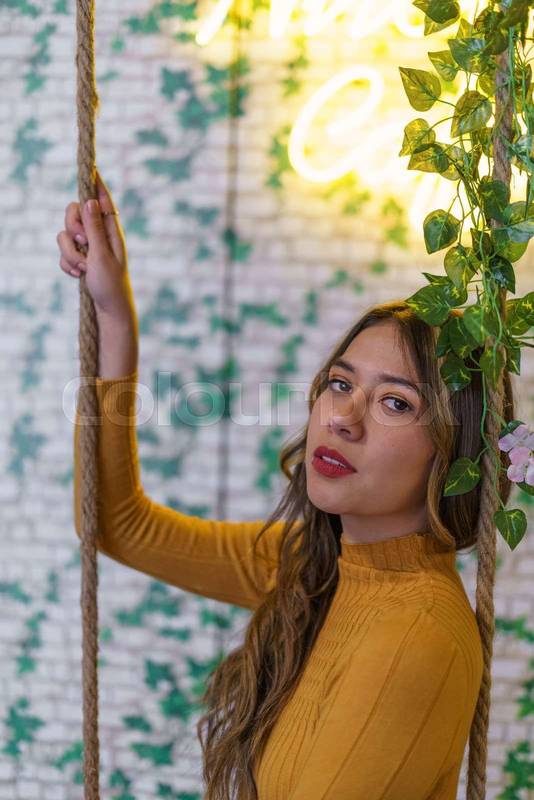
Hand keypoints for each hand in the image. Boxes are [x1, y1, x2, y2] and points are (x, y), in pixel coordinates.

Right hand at [56, 168, 134, 319]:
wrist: (109, 310)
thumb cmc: (111, 283)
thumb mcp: (102, 254)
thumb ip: (94, 228)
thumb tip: (90, 200)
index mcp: (112, 231)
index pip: (102, 201)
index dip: (95, 184)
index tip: (91, 166)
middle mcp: (99, 235)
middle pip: (74, 212)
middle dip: (72, 227)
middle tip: (83, 244)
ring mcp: (88, 247)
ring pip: (64, 234)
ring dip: (70, 253)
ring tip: (83, 268)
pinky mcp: (79, 259)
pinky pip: (63, 252)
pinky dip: (67, 264)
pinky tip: (78, 275)